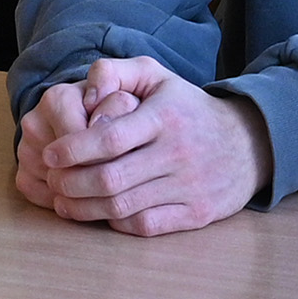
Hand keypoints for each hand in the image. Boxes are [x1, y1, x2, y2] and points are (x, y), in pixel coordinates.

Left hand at [10, 57, 267, 234]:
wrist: (248, 144)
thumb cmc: (186, 108)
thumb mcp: (155, 76)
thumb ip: (114, 72)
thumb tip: (86, 95)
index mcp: (164, 117)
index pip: (109, 138)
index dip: (72, 149)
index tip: (50, 154)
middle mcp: (178, 153)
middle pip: (110, 179)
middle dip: (70, 183)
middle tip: (51, 180)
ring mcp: (189, 187)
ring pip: (122, 207)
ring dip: (83, 208)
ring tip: (63, 200)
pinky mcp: (196, 214)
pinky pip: (144, 226)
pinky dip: (115, 223)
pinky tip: (100, 212)